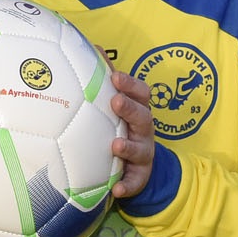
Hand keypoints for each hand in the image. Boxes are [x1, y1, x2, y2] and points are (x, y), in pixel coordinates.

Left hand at [107, 70, 157, 199]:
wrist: (136, 166)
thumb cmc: (121, 126)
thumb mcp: (116, 103)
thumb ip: (106, 78)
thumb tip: (93, 46)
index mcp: (138, 110)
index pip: (141, 93)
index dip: (131, 84)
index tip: (115, 76)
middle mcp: (144, 130)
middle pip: (143, 117)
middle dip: (130, 108)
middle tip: (115, 102)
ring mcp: (144, 153)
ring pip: (141, 149)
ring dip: (128, 147)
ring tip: (115, 146)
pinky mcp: (139, 177)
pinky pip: (134, 182)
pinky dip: (126, 186)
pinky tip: (116, 190)